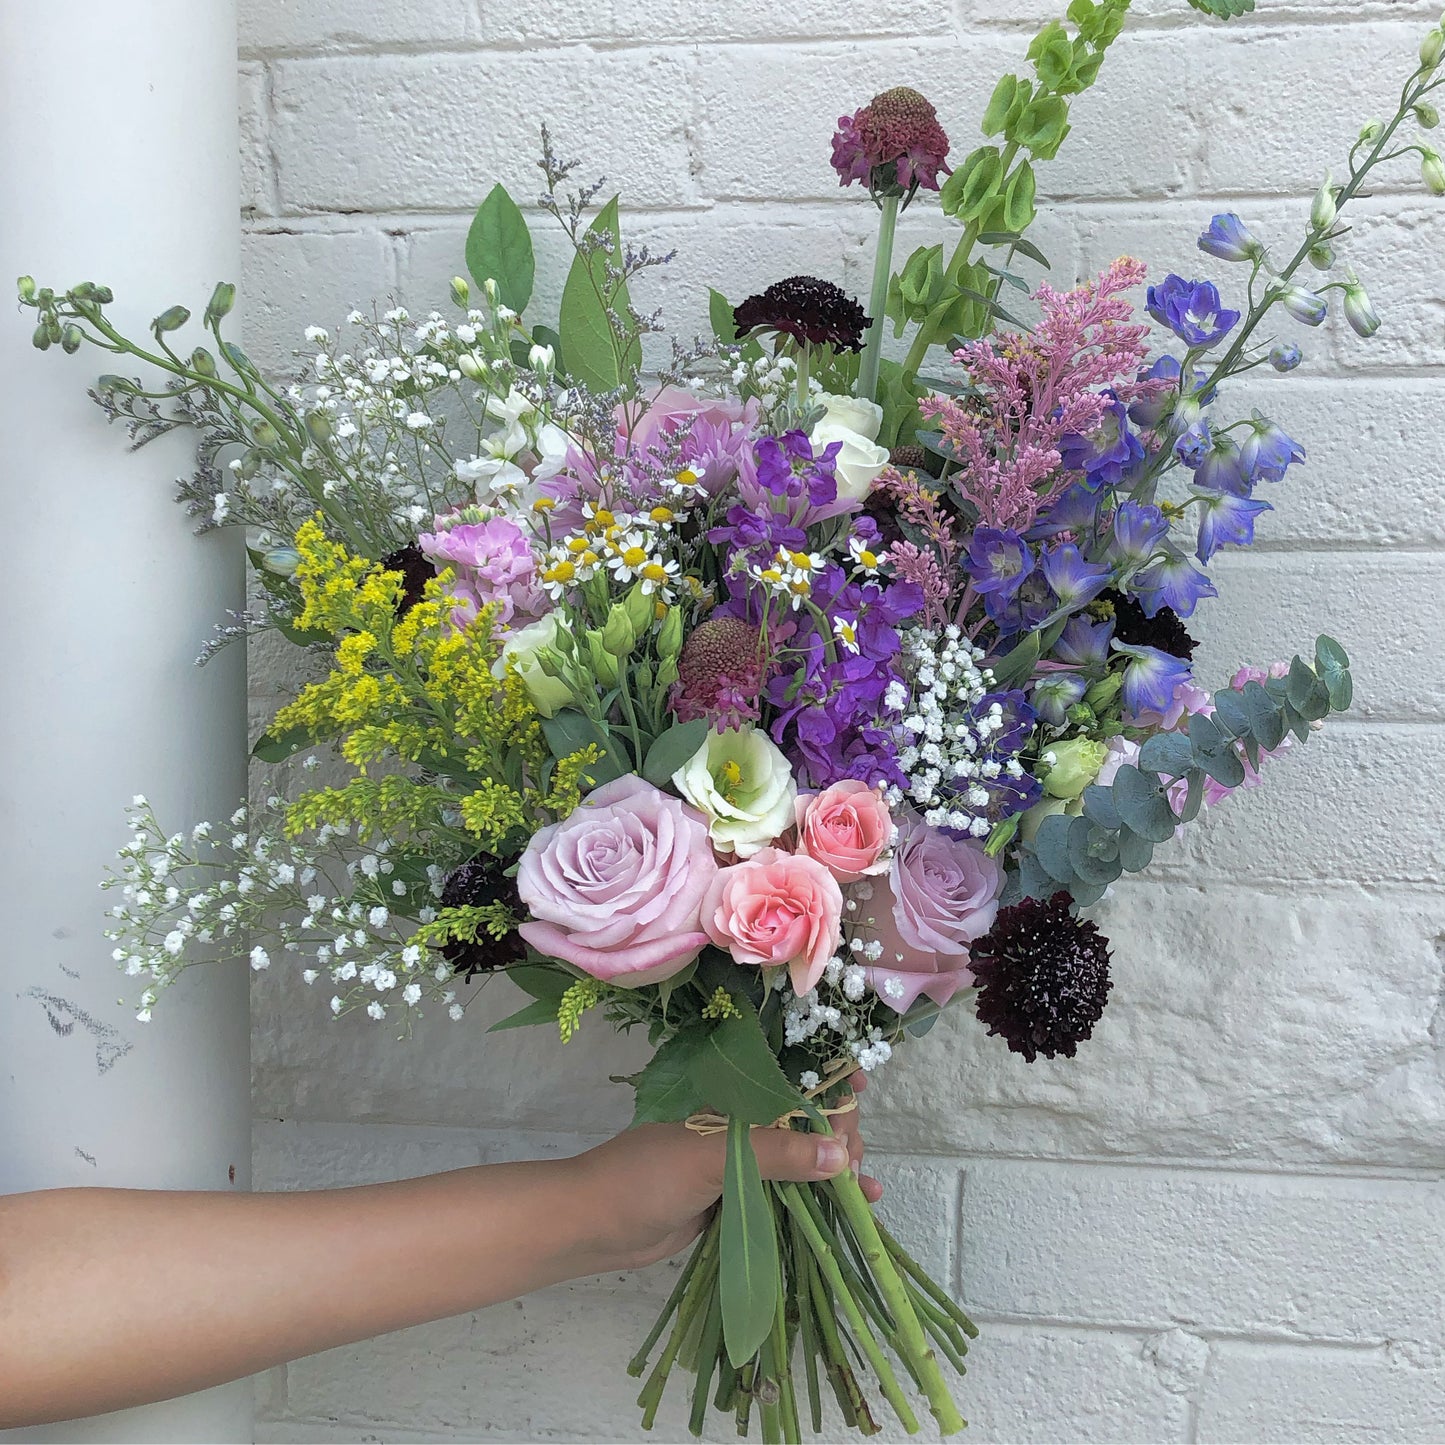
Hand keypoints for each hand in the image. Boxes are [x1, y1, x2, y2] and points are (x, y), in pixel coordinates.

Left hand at [567, 1072, 881, 1273]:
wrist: (597, 1225)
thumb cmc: (644, 1176)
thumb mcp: (710, 1158)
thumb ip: (774, 1154)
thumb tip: (839, 1157)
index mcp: (730, 1091)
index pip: (791, 1071)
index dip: (827, 1075)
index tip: (858, 1088)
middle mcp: (742, 1117)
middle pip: (807, 1114)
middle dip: (839, 1130)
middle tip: (852, 1160)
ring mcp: (744, 1156)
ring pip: (804, 1153)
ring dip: (838, 1164)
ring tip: (862, 1186)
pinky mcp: (743, 1193)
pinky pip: (792, 1188)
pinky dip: (823, 1193)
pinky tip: (855, 1204)